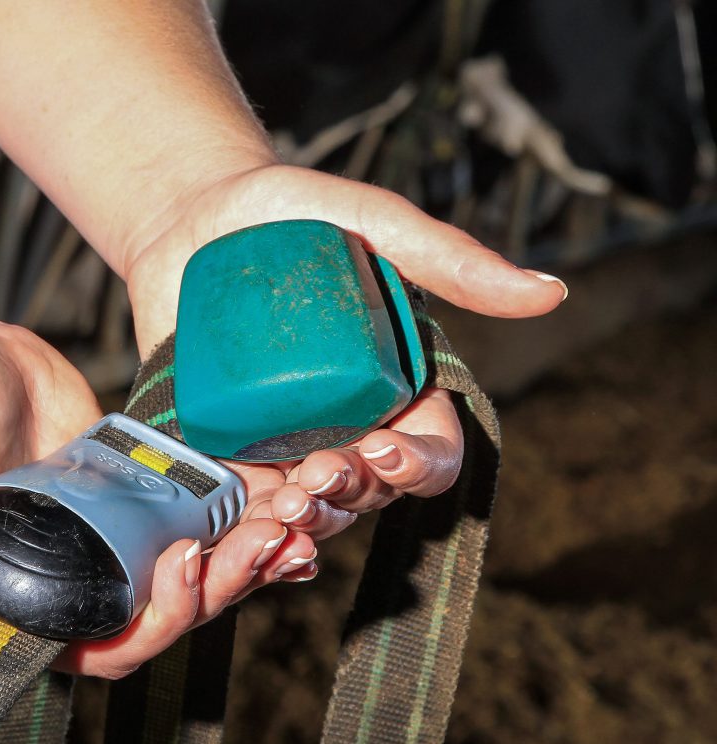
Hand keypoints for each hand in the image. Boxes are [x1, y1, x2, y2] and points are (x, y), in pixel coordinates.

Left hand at [57, 165, 567, 678]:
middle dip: (351, 497)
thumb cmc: (291, 210)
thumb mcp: (371, 222)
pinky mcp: (224, 448)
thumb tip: (554, 292)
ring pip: (308, 511)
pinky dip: (241, 529)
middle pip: (369, 491)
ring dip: (302, 523)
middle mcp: (346, 425)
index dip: (417, 466)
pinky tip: (229, 533)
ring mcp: (283, 443)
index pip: (430, 451)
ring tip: (279, 507)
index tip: (385, 448)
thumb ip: (453, 260)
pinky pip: (239, 505)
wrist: (188, 211)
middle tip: (315, 479)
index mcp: (397, 389)